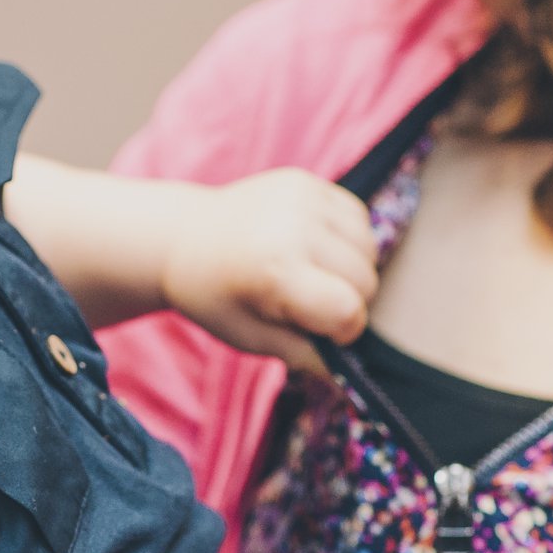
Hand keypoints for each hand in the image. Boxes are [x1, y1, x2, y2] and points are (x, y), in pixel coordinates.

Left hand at [160, 168, 376, 369]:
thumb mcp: (250, 337)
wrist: (182, 237)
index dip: (340, 332)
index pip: (348, 311)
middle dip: (347, 300)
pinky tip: (313, 247)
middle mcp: (294, 228)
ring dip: (351, 269)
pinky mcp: (307, 181)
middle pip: (365, 280)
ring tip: (310, 273)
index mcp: (277, 272)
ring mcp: (303, 198)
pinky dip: (347, 238)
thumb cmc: (215, 295)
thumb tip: (344, 371)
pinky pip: (358, 218)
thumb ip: (302, 356)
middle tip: (306, 302)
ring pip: (369, 247)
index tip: (317, 331)